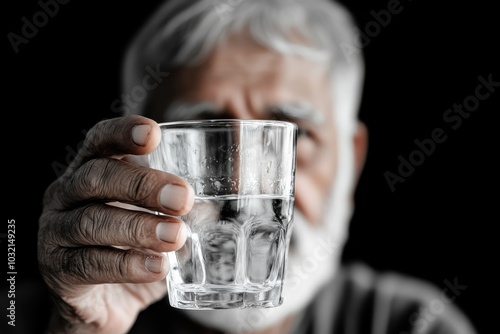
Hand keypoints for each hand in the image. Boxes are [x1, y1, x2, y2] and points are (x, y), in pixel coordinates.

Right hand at [38, 115, 193, 333]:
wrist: (103, 305)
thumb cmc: (132, 250)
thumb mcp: (156, 221)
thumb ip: (178, 208)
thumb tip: (213, 202)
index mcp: (91, 172)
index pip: (100, 141)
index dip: (122, 133)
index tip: (153, 134)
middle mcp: (66, 195)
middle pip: (97, 177)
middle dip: (142, 185)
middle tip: (182, 198)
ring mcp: (55, 232)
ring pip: (91, 221)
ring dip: (138, 227)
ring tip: (176, 236)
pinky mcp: (58, 270)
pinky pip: (89, 264)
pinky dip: (127, 265)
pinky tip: (157, 267)